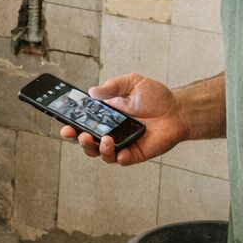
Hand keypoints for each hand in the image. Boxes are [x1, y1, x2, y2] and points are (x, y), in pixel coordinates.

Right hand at [59, 73, 185, 165]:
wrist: (178, 109)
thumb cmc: (155, 97)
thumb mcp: (132, 83)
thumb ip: (112, 86)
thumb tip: (93, 91)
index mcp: (105, 115)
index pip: (82, 123)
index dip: (71, 125)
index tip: (64, 125)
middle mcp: (110, 131)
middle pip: (86, 141)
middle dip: (78, 140)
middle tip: (78, 134)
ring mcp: (121, 144)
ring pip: (100, 153)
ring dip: (96, 149)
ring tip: (103, 139)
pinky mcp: (134, 153)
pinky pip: (121, 160)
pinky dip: (118, 157)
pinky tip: (120, 151)